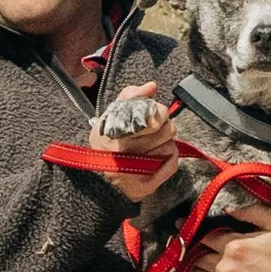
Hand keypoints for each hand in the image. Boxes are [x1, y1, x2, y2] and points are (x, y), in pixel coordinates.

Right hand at [88, 81, 178, 201]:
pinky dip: (169, 158)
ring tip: (152, 144)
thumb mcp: (108, 118)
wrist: (98, 181)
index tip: (153, 114)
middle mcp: (126, 153)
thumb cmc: (105, 145)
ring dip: (165, 143)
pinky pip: (172, 164)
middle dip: (164, 126)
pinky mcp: (148, 184)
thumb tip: (151, 86)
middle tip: (154, 128)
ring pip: (170, 146)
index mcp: (116, 133)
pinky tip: (157, 156)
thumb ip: (129, 97)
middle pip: (168, 130)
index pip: (155, 117)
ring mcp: (137, 171)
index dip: (159, 113)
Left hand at [182, 203, 270, 271]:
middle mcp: (227, 269)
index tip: (180, 226)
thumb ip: (252, 212)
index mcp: (236, 247)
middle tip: (175, 243)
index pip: (205, 237)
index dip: (193, 230)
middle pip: (197, 256)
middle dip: (187, 249)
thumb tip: (227, 208)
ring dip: (189, 268)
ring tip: (181, 261)